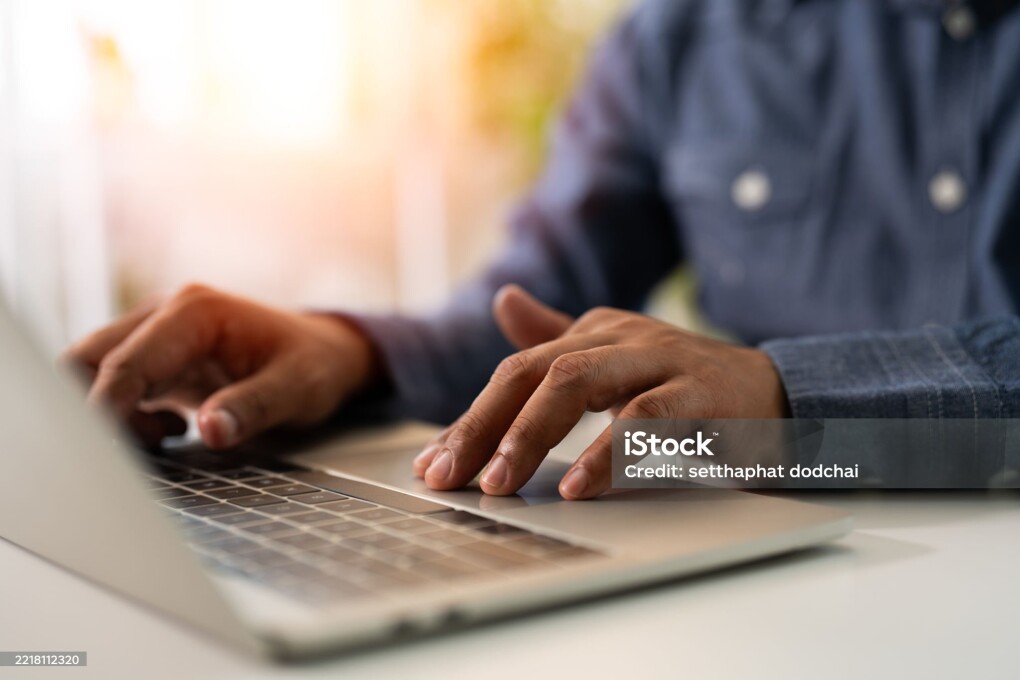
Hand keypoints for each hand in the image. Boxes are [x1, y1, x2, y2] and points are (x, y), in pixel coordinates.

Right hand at [62, 284, 378, 447]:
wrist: (327, 352)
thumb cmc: (315, 364)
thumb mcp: (299, 388)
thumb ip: (254, 407)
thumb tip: (212, 431)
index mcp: (195, 312)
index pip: (125, 363)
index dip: (105, 409)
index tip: (101, 454)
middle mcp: (166, 314)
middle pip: (88, 360)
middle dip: (97, 410)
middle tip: (141, 449)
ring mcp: (157, 334)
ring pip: (95, 371)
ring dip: (112, 413)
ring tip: (168, 437)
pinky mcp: (158, 358)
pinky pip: (116, 385)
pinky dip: (126, 415)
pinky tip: (172, 431)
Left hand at [413, 285, 789, 499]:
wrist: (779, 393)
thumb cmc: (685, 386)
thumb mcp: (615, 357)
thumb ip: (557, 339)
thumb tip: (504, 300)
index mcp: (592, 333)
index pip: (516, 371)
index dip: (470, 418)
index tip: (433, 465)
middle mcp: (618, 338)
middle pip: (531, 373)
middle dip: (482, 426)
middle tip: (448, 476)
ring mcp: (659, 361)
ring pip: (575, 384)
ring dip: (529, 436)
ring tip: (498, 482)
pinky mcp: (699, 394)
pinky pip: (644, 419)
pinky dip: (605, 453)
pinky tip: (577, 487)